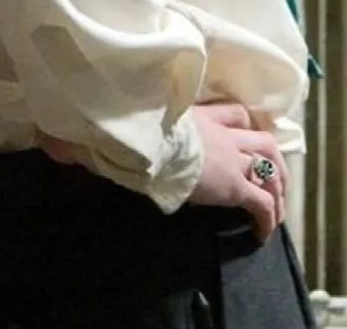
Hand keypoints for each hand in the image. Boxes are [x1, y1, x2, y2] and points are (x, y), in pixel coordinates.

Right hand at [36, 100, 288, 241]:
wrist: (150, 141)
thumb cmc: (138, 129)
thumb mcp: (137, 122)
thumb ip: (122, 126)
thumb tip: (67, 135)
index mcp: (202, 116)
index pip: (235, 114)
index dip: (246, 126)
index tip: (249, 136)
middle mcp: (224, 133)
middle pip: (264, 139)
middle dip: (275, 159)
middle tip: (277, 179)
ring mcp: (232, 157)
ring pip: (271, 167)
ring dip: (279, 188)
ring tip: (277, 209)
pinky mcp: (234, 184)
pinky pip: (260, 202)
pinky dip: (268, 217)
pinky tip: (264, 234)